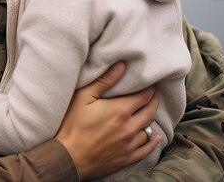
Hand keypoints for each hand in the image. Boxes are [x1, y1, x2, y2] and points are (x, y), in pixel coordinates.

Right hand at [55, 62, 160, 179]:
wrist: (68, 156)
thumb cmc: (72, 124)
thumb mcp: (83, 97)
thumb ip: (104, 80)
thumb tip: (121, 65)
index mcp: (120, 110)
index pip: (144, 96)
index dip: (149, 88)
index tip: (150, 83)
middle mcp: (129, 127)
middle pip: (150, 111)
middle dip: (153, 101)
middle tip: (154, 94)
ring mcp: (129, 144)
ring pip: (149, 130)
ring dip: (150, 120)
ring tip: (148, 112)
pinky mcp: (126, 158)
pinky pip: (146, 149)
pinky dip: (153, 142)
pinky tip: (155, 137)